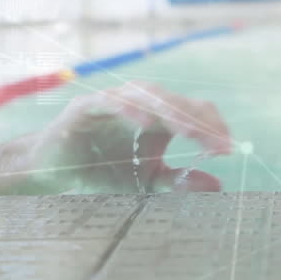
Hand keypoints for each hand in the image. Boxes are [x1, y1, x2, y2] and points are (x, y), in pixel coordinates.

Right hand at [31, 81, 232, 192]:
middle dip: (197, 120)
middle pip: (175, 101)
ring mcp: (113, 102)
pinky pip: (110, 101)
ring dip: (169, 110)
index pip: (192, 112)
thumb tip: (217, 184)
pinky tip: (145, 122)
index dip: (211, 126)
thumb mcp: (145, 182)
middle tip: (216, 141)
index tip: (228, 149)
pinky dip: (128, 108)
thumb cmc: (101, 172)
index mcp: (157, 118)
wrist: (52, 172)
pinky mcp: (86, 107)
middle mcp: (139, 104)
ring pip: (147, 95)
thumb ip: (178, 180)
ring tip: (189, 129)